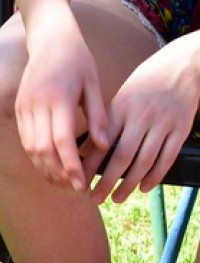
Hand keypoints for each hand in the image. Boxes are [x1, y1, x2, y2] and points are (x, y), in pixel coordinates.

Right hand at [15, 20, 108, 191]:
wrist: (48, 38)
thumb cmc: (77, 60)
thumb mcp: (93, 84)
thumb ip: (98, 116)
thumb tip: (102, 147)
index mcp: (58, 97)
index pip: (61, 140)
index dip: (70, 165)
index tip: (82, 183)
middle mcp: (37, 104)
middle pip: (42, 150)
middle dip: (57, 174)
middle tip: (74, 190)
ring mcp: (24, 107)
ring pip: (30, 148)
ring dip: (45, 169)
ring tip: (63, 183)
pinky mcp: (19, 109)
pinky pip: (25, 140)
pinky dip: (37, 158)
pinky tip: (51, 167)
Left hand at [81, 35, 199, 203]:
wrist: (183, 64)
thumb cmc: (146, 83)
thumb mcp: (122, 97)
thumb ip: (104, 123)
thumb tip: (82, 150)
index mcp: (121, 107)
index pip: (101, 142)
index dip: (89, 166)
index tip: (79, 181)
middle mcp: (141, 116)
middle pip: (121, 157)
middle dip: (105, 181)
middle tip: (94, 199)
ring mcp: (163, 123)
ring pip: (144, 161)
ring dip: (129, 184)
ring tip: (116, 198)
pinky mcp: (181, 128)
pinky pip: (167, 158)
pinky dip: (155, 176)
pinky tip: (144, 187)